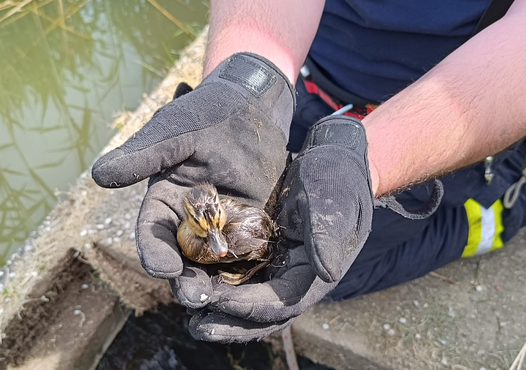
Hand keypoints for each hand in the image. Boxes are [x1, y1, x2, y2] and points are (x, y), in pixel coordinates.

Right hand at [91, 53, 294, 304]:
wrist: (253, 105)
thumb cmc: (206, 113)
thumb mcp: (174, 131)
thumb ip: (143, 155)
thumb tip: (98, 176)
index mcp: (162, 201)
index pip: (152, 233)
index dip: (154, 253)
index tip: (163, 268)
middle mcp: (187, 221)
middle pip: (181, 258)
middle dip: (185, 280)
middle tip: (195, 297)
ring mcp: (221, 228)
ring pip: (214, 264)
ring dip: (216, 284)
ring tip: (222, 301)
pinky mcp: (250, 228)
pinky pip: (248, 254)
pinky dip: (249, 270)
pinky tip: (256, 285)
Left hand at [187, 116, 374, 341]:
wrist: (331, 160)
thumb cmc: (334, 178)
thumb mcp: (333, 200)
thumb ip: (326, 235)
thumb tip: (327, 274)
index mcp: (313, 272)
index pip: (282, 303)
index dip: (250, 307)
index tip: (218, 301)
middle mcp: (295, 278)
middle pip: (263, 316)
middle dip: (231, 323)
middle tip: (198, 327)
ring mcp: (277, 270)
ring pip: (248, 303)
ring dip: (221, 313)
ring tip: (191, 318)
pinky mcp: (261, 256)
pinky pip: (239, 281)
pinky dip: (218, 287)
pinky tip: (193, 285)